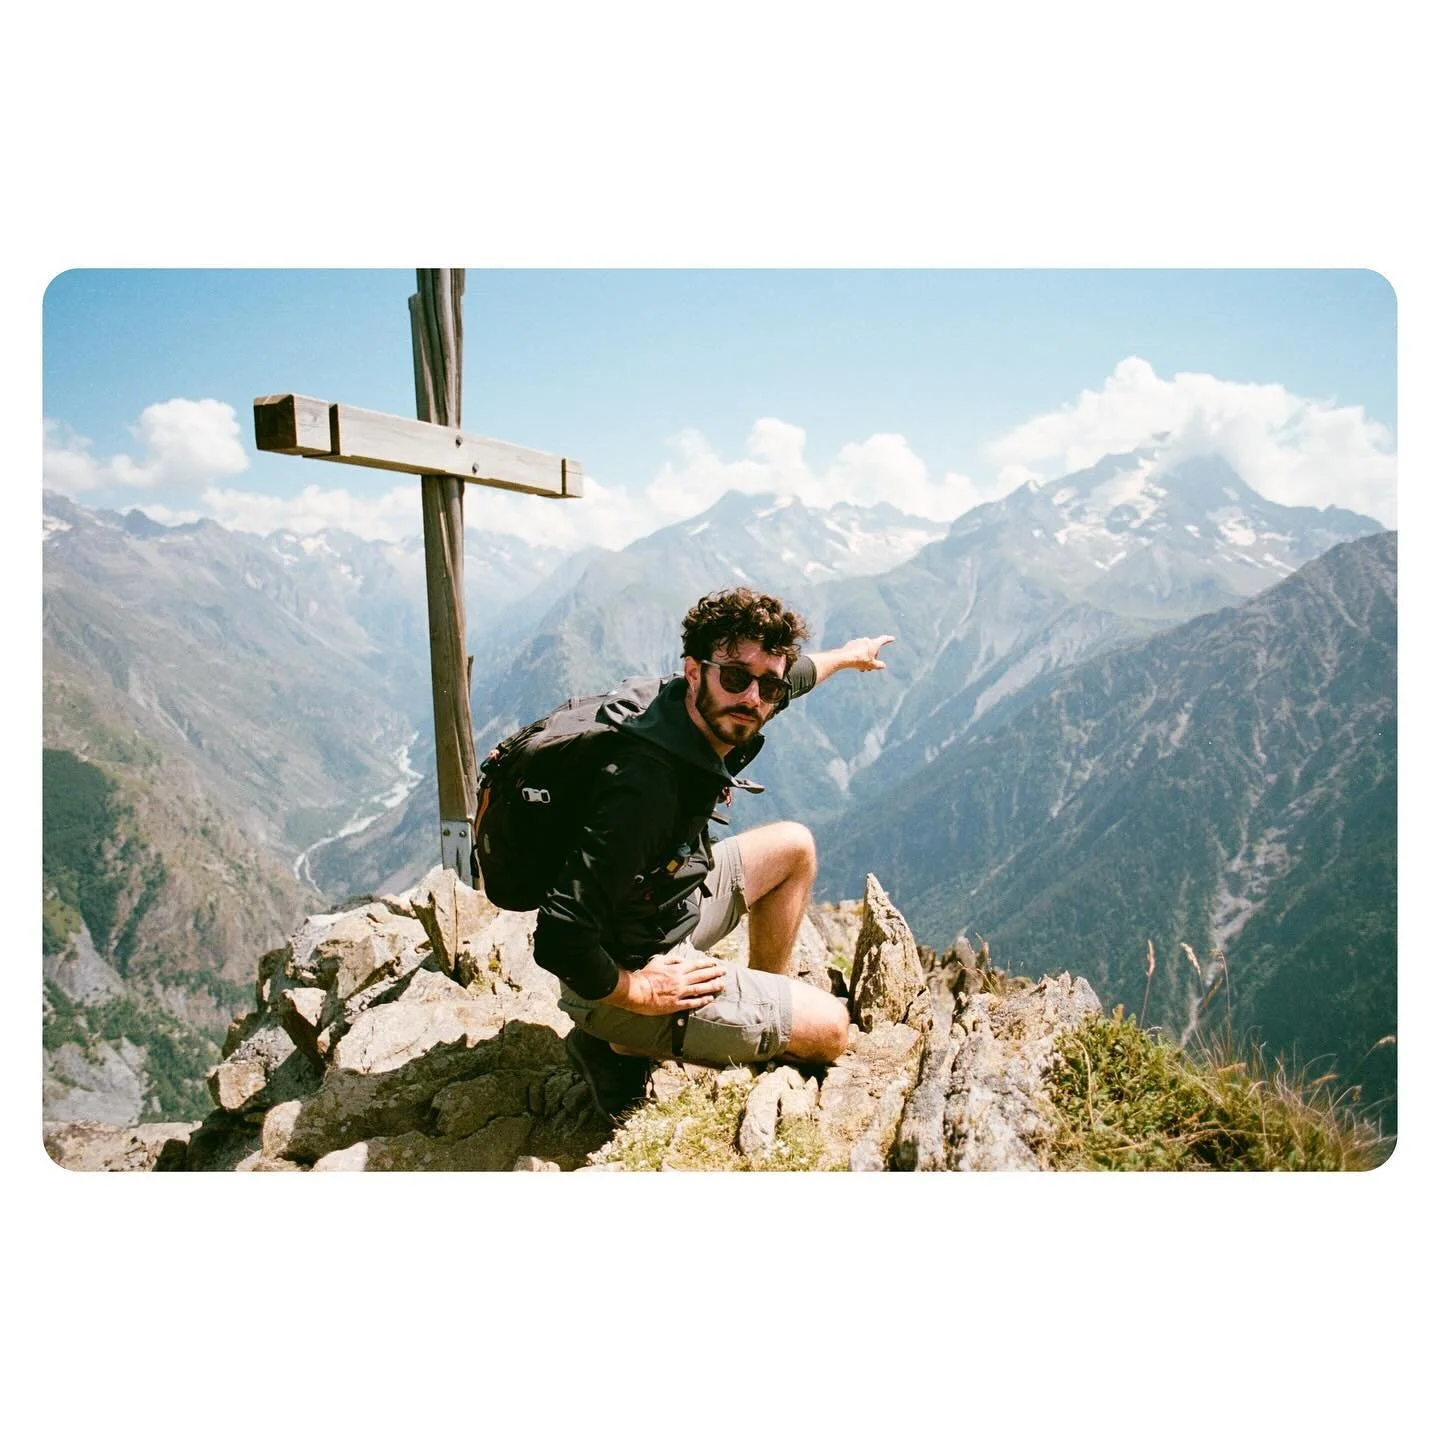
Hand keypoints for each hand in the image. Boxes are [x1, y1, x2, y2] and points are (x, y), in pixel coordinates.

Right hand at [607, 947, 727, 1015]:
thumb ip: (671, 959)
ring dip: (712, 986)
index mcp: (676, 969)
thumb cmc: (646, 976)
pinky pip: (692, 1002)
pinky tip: (709, 999)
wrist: (638, 992)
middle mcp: (681, 980)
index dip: (707, 963)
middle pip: (701, 976)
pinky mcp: (676, 1004)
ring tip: (721, 985)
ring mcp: (679, 993)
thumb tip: (682, 960)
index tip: (715, 963)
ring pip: (700, 989)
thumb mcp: (658, 960)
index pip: (696, 965)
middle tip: (724, 972)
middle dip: (714, 973)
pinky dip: (702, 1000)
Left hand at [841, 635, 894, 670]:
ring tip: (861, 669)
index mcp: (874, 643)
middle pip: (872, 650)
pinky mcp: (851, 644)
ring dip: (864, 659)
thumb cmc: (860, 660)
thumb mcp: (872, 665)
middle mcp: (866, 640)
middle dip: (872, 659)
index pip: (884, 640)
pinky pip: (857, 650)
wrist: (844, 657)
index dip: (889, 639)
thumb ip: (879, 665)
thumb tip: (883, 665)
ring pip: (864, 651)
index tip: (893, 638)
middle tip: (869, 669)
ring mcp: (858, 641)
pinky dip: (858, 656)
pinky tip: (854, 663)